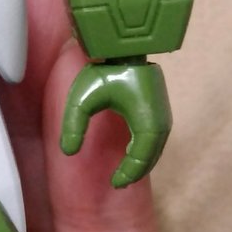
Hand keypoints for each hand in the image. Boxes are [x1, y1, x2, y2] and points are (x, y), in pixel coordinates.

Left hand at [60, 59, 172, 186]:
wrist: (126, 48)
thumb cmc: (105, 71)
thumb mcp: (83, 98)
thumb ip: (73, 125)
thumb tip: (68, 151)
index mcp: (147, 122)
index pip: (142, 157)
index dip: (130, 173)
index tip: (115, 183)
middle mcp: (160, 121)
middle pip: (152, 156)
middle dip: (136, 172)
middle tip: (118, 183)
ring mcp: (163, 115)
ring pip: (156, 149)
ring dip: (142, 163)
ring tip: (124, 176)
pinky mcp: (159, 109)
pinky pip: (155, 140)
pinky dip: (145, 152)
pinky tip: (130, 156)